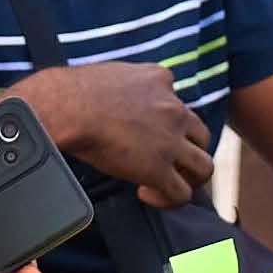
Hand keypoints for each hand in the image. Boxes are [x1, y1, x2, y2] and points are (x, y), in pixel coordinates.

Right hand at [19, 63, 212, 207]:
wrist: (68, 108)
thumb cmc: (75, 90)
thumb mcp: (115, 72)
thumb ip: (128, 83)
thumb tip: (117, 98)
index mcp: (160, 80)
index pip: (178, 101)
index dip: (167, 121)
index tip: (148, 132)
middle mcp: (174, 110)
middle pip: (201, 136)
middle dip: (187, 151)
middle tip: (167, 161)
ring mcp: (170, 142)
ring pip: (204, 167)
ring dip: (189, 178)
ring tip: (169, 183)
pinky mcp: (158, 169)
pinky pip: (181, 194)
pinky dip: (168, 199)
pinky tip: (147, 194)